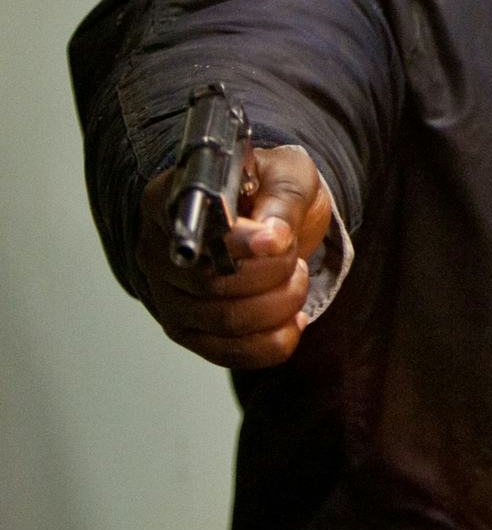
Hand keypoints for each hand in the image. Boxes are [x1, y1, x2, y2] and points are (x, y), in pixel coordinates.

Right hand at [135, 144, 333, 368]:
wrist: (271, 223)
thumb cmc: (271, 190)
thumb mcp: (287, 176)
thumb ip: (282, 202)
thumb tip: (273, 238)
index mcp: (167, 201)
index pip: (192, 232)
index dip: (238, 244)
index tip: (279, 242)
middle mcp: (156, 252)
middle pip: (211, 284)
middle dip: (274, 272)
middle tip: (294, 253)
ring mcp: (167, 297)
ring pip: (225, 322)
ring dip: (281, 304)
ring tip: (296, 279)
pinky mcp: (188, 332)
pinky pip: (230, 353)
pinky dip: (273, 342)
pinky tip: (292, 320)